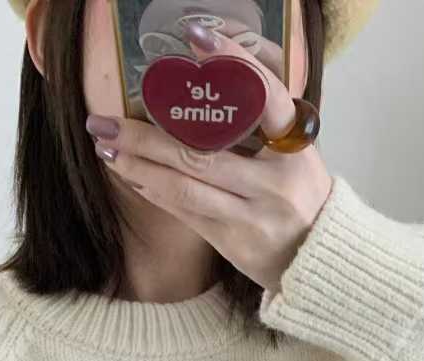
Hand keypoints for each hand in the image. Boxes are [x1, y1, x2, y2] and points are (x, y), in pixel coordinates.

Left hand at [86, 23, 332, 293]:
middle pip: (200, 152)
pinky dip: (153, 190)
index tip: (195, 36)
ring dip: (138, 165)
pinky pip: (185, 212)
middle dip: (145, 134)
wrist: (319, 260)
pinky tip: (129, 173)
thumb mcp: (297, 151)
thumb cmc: (301, 194)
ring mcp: (252, 215)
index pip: (264, 94)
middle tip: (103, 117)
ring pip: (184, 186)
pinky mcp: (234, 242)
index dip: (232, 62)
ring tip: (105, 146)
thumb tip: (212, 69)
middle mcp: (274, 181)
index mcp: (295, 146)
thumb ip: (262, 118)